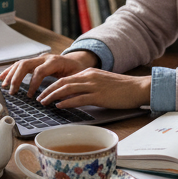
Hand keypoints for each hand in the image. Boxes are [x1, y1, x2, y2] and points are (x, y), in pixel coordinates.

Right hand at [0, 50, 97, 97]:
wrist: (77, 61)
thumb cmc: (77, 70)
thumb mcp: (77, 78)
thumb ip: (69, 86)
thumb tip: (61, 97)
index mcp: (55, 61)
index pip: (40, 71)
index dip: (33, 83)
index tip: (30, 96)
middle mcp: (44, 58)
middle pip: (26, 64)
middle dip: (17, 78)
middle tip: (12, 91)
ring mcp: (38, 59)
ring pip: (21, 63)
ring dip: (11, 74)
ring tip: (5, 86)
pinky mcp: (34, 61)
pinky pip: (20, 64)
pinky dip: (10, 70)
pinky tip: (3, 77)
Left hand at [37, 69, 151, 109]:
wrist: (138, 88)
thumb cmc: (123, 88)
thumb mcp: (103, 82)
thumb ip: (89, 86)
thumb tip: (74, 95)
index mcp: (90, 72)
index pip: (66, 78)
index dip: (53, 85)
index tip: (44, 92)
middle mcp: (89, 76)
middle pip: (62, 82)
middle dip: (48, 90)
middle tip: (39, 98)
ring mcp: (94, 85)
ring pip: (67, 89)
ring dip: (53, 96)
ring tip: (44, 102)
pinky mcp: (99, 96)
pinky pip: (78, 98)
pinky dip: (66, 102)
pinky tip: (59, 106)